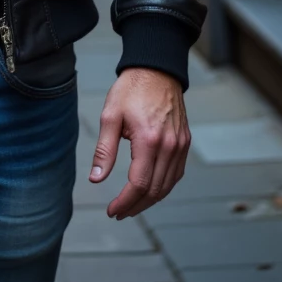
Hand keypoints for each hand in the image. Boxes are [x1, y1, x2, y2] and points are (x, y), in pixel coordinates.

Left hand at [90, 67, 189, 219]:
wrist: (156, 69)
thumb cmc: (131, 89)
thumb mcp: (110, 115)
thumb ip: (104, 150)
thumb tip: (96, 179)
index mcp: (149, 140)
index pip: (139, 184)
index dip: (124, 202)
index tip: (112, 211)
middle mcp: (169, 146)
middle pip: (155, 190)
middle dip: (136, 206)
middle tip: (118, 212)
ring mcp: (180, 145)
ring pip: (168, 186)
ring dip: (150, 200)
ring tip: (131, 205)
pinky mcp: (185, 142)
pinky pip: (177, 174)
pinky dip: (164, 187)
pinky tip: (150, 190)